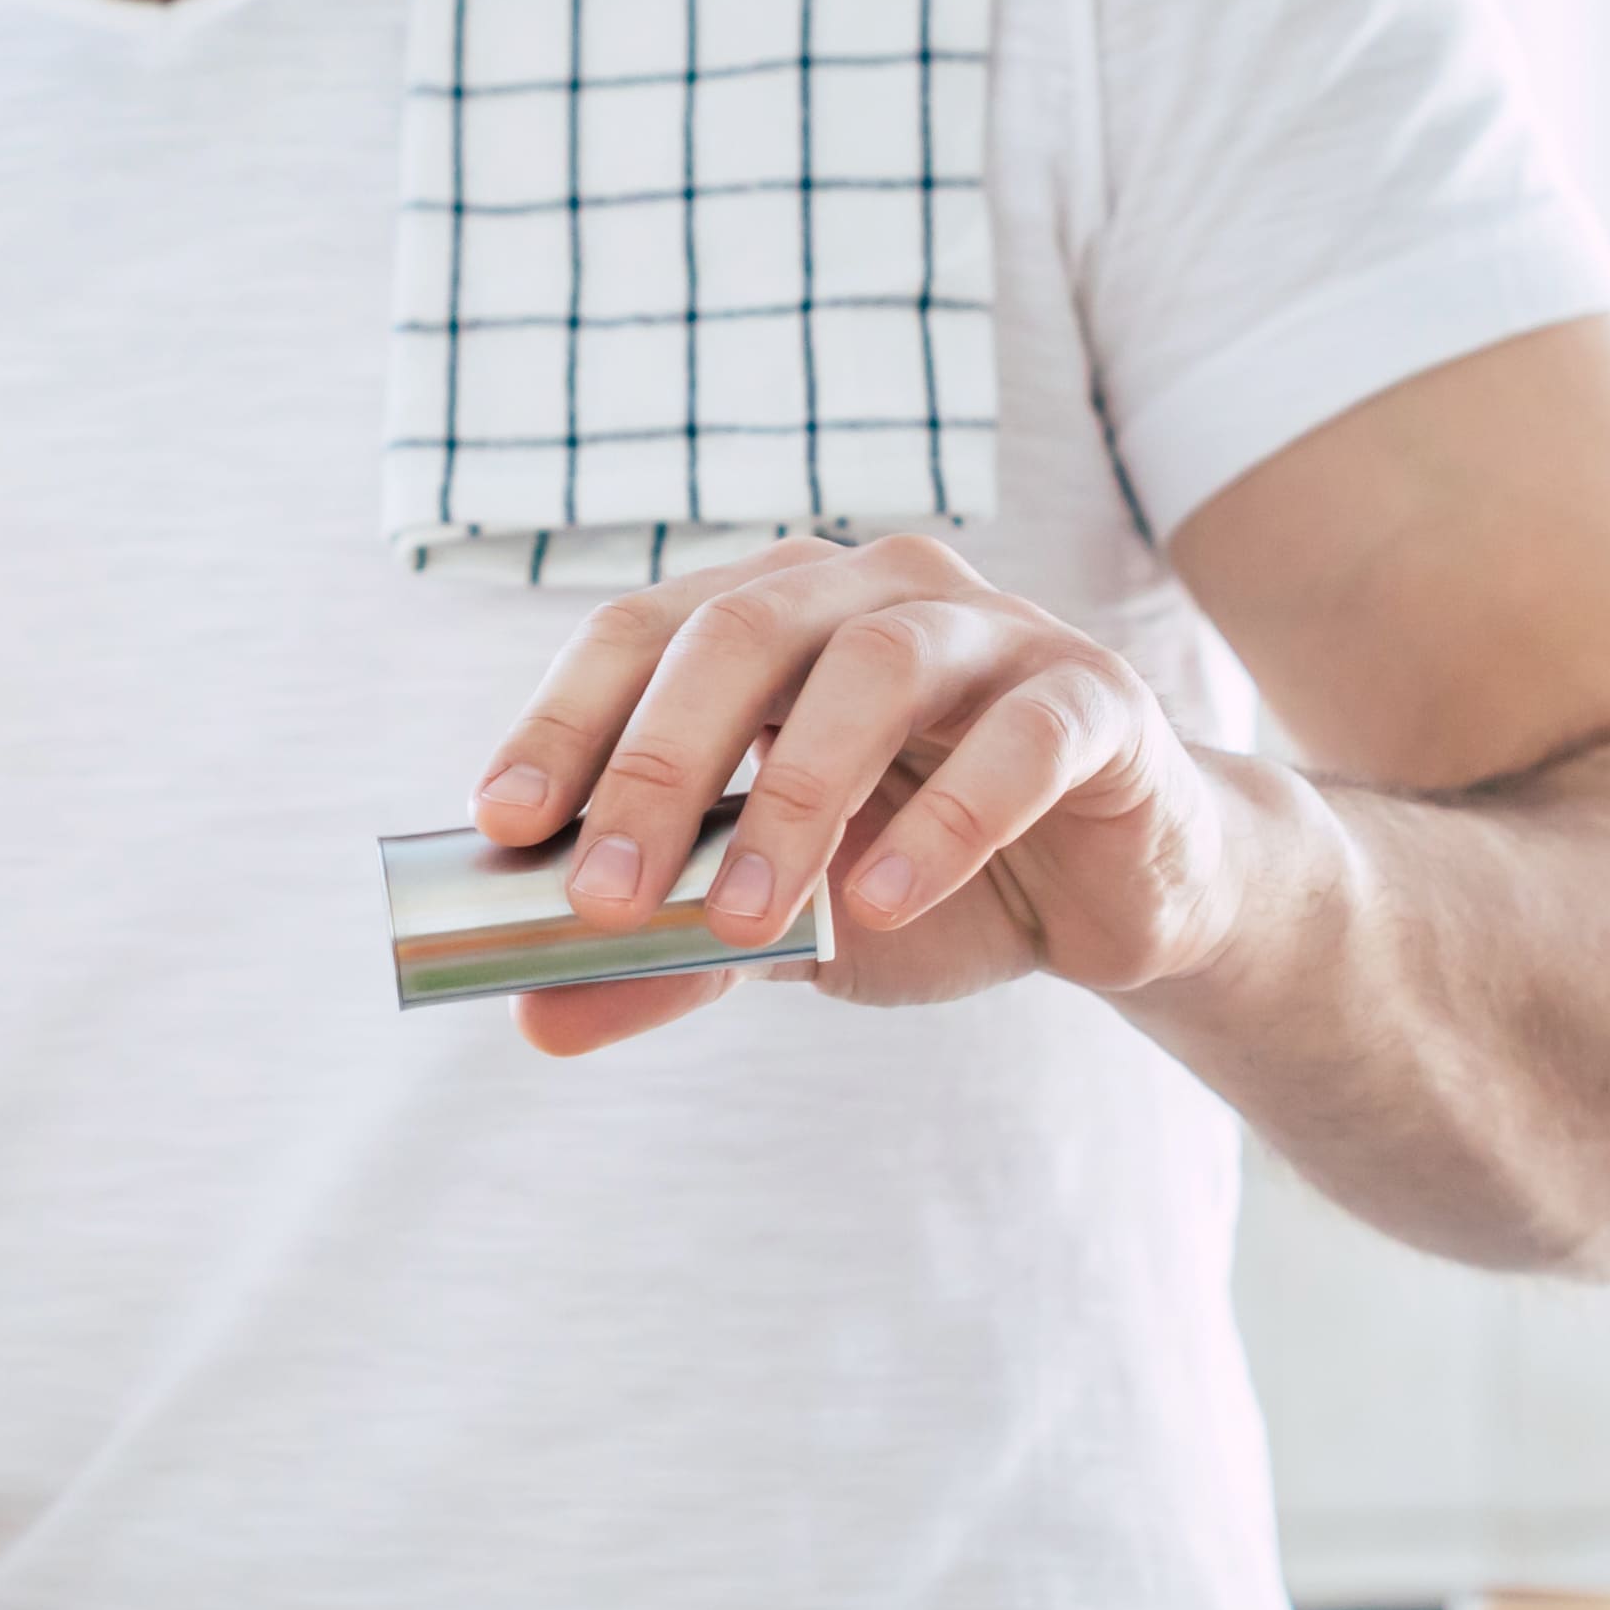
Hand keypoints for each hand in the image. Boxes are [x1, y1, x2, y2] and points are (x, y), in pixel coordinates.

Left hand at [464, 533, 1275, 1057]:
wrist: (1110, 900)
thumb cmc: (921, 878)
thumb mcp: (779, 929)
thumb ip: (664, 959)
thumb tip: (535, 1017)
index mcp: (773, 617)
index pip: (642, 633)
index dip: (564, 721)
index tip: (499, 825)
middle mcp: (872, 592)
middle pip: (739, 632)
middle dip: (658, 764)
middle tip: (602, 894)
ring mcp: (991, 632)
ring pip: (874, 666)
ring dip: (794, 798)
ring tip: (739, 919)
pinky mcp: (1095, 699)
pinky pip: (1021, 739)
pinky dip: (947, 822)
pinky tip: (886, 905)